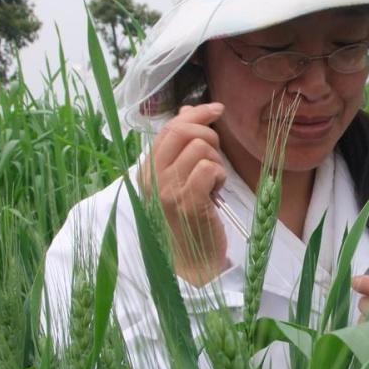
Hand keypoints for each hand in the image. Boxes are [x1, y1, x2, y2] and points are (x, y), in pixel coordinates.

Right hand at [138, 102, 228, 285]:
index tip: (216, 109)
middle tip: (216, 157)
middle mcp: (152, 178)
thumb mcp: (181, 177)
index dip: (195, 114)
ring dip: (216, 163)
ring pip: (201, 148)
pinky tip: (216, 193)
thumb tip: (188, 109)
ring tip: (213, 184)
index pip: (169, 127)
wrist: (192, 260)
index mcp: (147, 170)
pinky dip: (220, 177)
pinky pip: (210, 168)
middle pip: (182, 130)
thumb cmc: (190, 218)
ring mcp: (167, 190)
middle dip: (208, 134)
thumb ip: (182, 145)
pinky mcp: (187, 202)